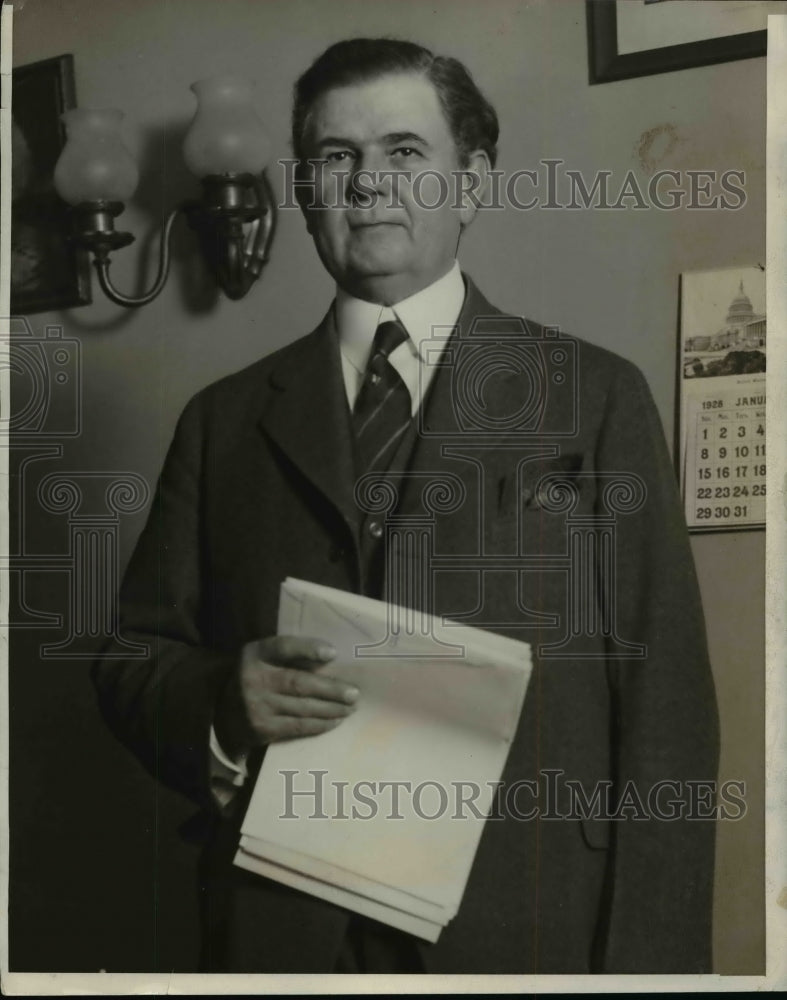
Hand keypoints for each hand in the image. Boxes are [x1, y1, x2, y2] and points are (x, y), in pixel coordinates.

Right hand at [214, 635, 357, 757]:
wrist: (222, 712)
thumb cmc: (256, 677)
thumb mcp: (263, 658)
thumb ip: (289, 655)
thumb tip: (333, 660)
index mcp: (256, 654)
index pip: (283, 647)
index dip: (308, 649)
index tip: (332, 653)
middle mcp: (254, 679)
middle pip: (298, 683)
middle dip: (330, 689)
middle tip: (354, 693)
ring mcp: (257, 706)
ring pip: (302, 708)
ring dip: (331, 709)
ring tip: (350, 708)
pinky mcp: (262, 729)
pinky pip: (298, 727)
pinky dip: (320, 724)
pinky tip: (335, 721)